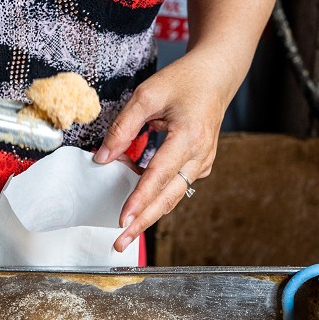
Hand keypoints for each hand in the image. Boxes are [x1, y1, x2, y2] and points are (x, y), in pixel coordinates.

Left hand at [92, 48, 231, 252]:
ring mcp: (203, 163)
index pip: (159, 175)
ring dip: (149, 214)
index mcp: (190, 136)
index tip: (123, 219)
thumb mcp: (147, 95)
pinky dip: (157, 195)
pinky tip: (137, 202)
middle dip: (143, 222)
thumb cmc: (183, 81)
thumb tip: (102, 158)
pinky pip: (176, 186)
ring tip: (126, 231)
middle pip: (169, 198)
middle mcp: (201, 155)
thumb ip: (123, 127)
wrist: (216, 76)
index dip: (140, 199)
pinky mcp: (200, 165)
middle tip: (121, 242)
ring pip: (174, 196)